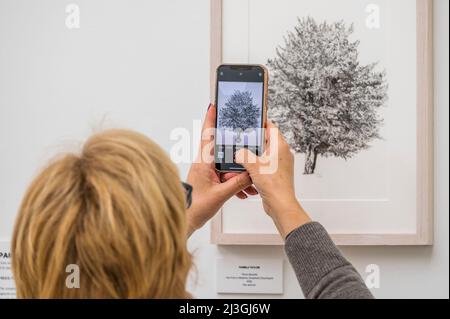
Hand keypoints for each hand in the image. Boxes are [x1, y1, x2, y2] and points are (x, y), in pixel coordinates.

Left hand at [186, 104, 257, 236]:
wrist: (185, 221)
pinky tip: (243, 192)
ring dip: (239, 174)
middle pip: (223, 149)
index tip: (214, 104)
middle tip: (248, 146)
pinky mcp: (211, 180)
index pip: (207, 135)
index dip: (211, 119)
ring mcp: (208, 172)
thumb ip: (237, 183)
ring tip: (248, 186)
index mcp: (203, 162)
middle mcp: (204, 164)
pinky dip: (236, 183)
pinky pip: (227, 177)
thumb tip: (251, 174)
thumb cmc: (194, 208)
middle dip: (237, 152)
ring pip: (227, 166)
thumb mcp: (220, 195)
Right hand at [235, 121, 310, 237]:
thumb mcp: (253, 165)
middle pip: (266, 140)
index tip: (251, 120)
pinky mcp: (277, 173)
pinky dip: (256, 165)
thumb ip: (243, 155)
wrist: (280, 204)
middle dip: (253, 140)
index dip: (260, 123)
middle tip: (242, 138)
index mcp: (280, 146)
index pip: (271, 127)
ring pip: (264, 153)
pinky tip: (246, 168)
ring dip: (253, 154)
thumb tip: (239, 152)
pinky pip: (265, 164)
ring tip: (242, 154)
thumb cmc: (273, 184)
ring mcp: (280, 164)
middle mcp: (282, 153)